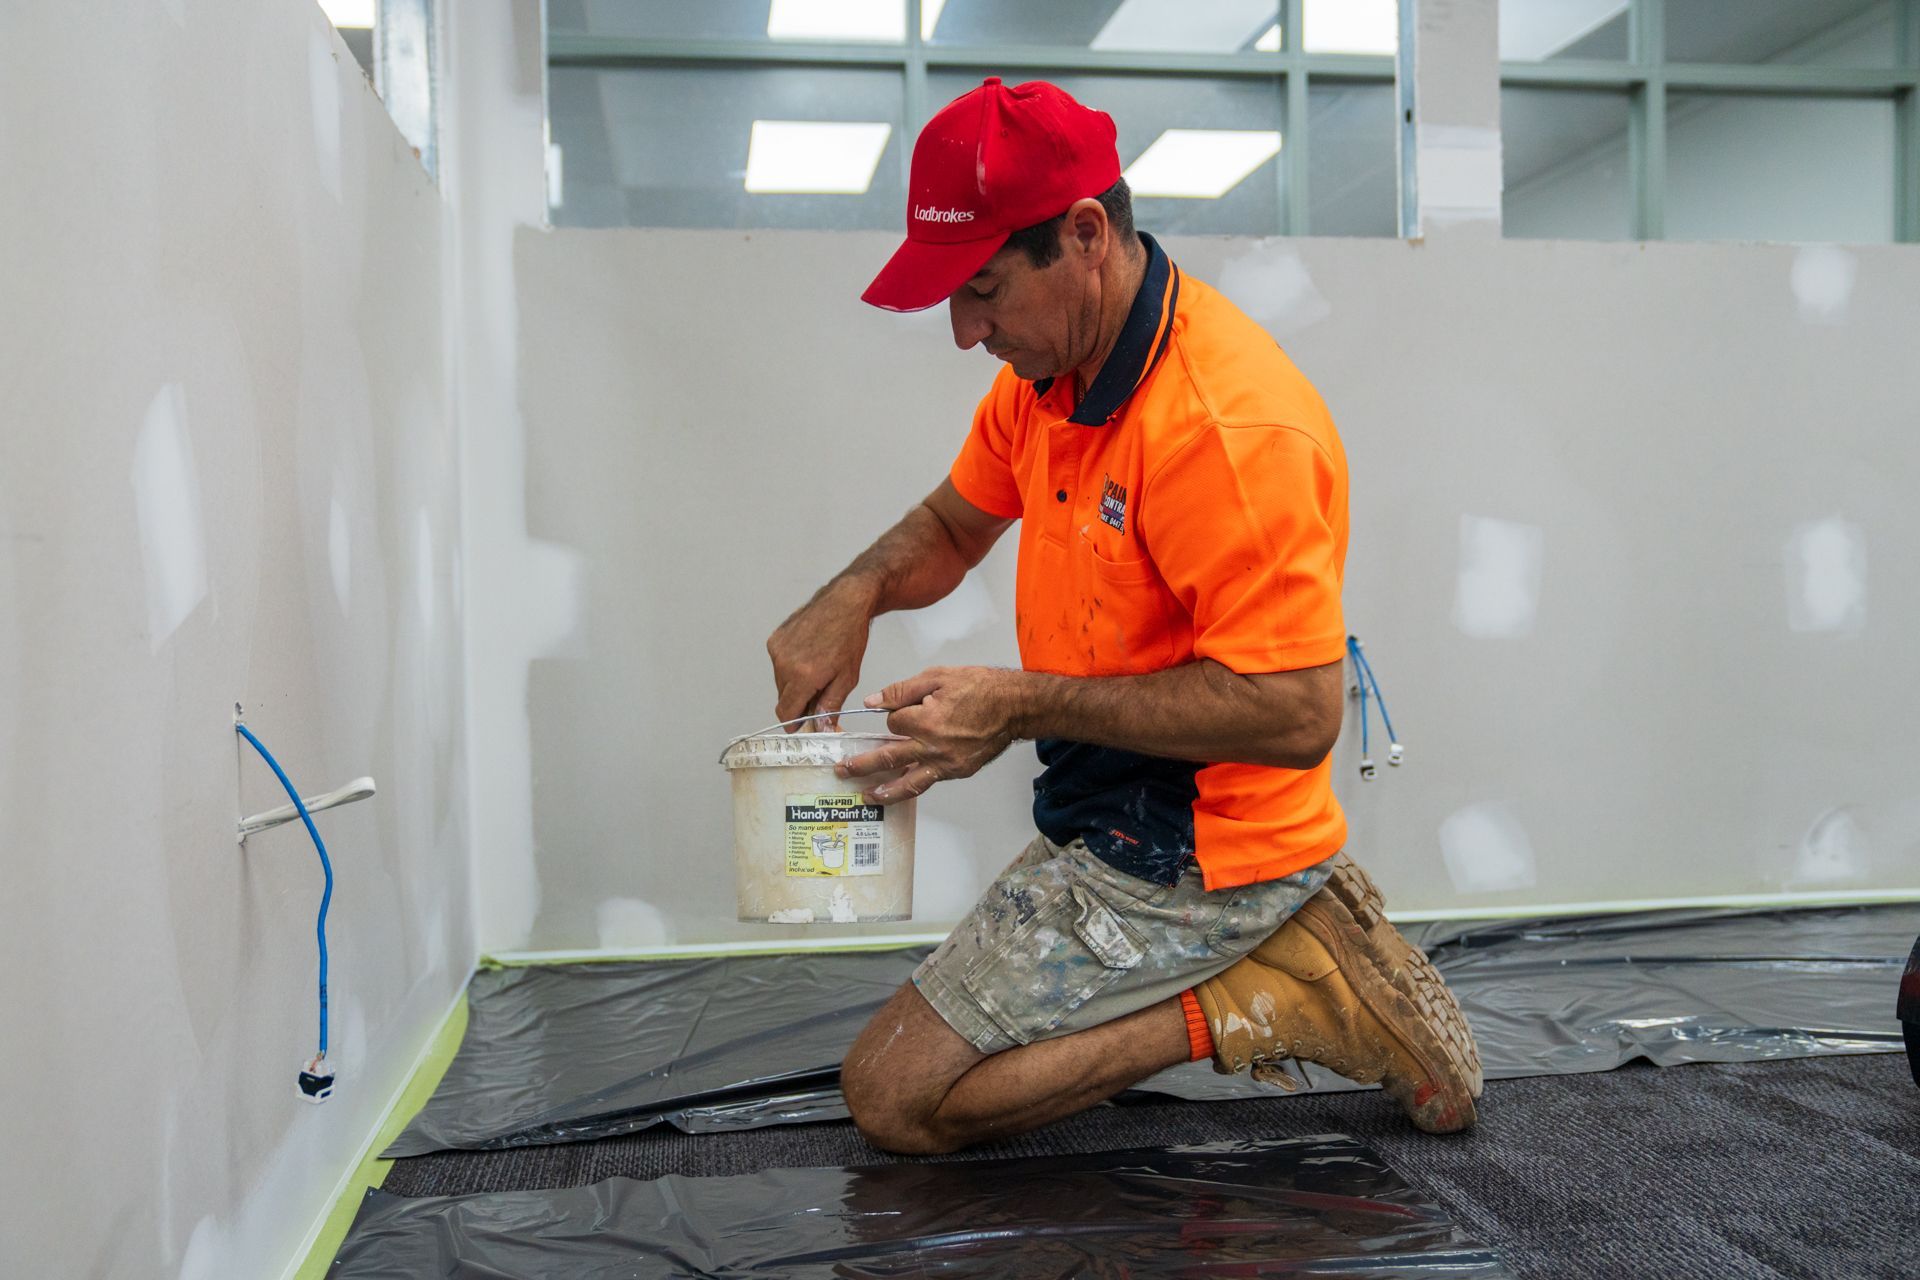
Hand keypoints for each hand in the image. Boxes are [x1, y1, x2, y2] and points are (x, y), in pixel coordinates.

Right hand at [767, 581, 874, 730]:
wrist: (844, 601)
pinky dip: (791, 666)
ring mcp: (777, 649)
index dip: (793, 723)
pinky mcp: (775, 639)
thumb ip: (830, 706)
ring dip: (794, 683)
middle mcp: (784, 663)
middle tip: (819, 693)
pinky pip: (778, 663)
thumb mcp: (846, 677)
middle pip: (783, 697)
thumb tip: (822, 728)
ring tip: (817, 669)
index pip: (786, 712)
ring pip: (780, 681)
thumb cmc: (850, 637)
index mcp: (802, 676)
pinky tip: (809, 655)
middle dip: (798, 702)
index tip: (800, 727)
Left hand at [836, 667, 1021, 803]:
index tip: (898, 711)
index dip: (892, 715)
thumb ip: (902, 690)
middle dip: (862, 764)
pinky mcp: (958, 771)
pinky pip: (929, 782)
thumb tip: (872, 702)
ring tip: (868, 796)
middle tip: (844, 769)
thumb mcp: (939, 677)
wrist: (1014, 706)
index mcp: (926, 719)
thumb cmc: (981, 687)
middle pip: (888, 757)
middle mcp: (933, 746)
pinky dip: (913, 787)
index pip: (892, 722)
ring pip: (908, 782)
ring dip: (885, 791)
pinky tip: (901, 789)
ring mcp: (946, 763)